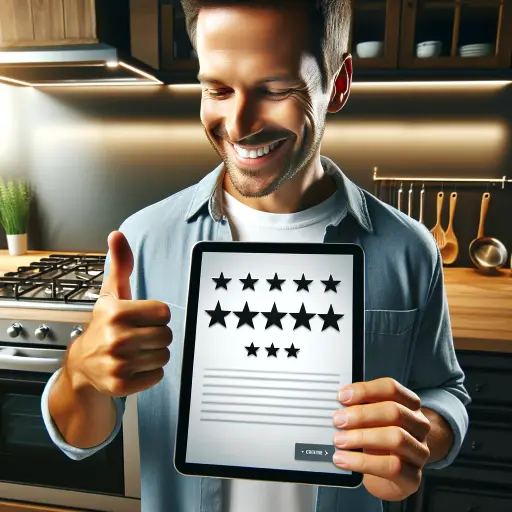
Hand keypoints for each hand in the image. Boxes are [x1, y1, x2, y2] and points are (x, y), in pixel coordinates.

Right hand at [67, 231, 172, 396]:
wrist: (82, 363)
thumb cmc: (103, 324)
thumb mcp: (111, 292)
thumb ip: (120, 264)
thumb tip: (117, 235)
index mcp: (115, 312)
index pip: (164, 313)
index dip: (157, 315)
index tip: (143, 317)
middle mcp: (115, 338)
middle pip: (167, 335)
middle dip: (157, 334)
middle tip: (140, 335)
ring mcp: (117, 364)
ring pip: (164, 356)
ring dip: (155, 353)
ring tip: (137, 350)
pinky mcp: (121, 385)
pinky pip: (157, 376)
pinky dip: (150, 372)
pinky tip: (134, 365)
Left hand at [332, 378, 430, 500]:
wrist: (392, 475)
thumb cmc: (378, 440)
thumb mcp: (371, 420)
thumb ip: (359, 409)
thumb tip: (338, 405)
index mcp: (409, 404)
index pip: (391, 388)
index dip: (365, 390)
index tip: (342, 396)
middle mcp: (419, 425)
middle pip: (394, 412)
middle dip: (362, 414)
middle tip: (338, 420)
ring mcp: (419, 451)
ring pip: (396, 438)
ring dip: (362, 437)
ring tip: (339, 441)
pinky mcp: (413, 476)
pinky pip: (391, 467)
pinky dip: (363, 462)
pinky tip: (344, 460)